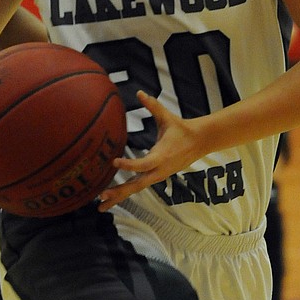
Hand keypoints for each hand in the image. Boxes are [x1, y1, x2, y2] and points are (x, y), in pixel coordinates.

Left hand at [98, 91, 203, 209]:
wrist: (199, 143)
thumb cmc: (181, 129)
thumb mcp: (167, 117)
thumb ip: (153, 106)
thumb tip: (140, 92)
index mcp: (161, 156)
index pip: (143, 164)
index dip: (129, 164)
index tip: (114, 162)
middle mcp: (158, 170)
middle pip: (137, 185)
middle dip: (119, 191)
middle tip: (102, 196)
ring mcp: (157, 176)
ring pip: (135, 189)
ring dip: (119, 197)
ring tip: (100, 206)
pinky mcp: (155, 177)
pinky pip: (138, 187)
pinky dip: (124, 193)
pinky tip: (111, 198)